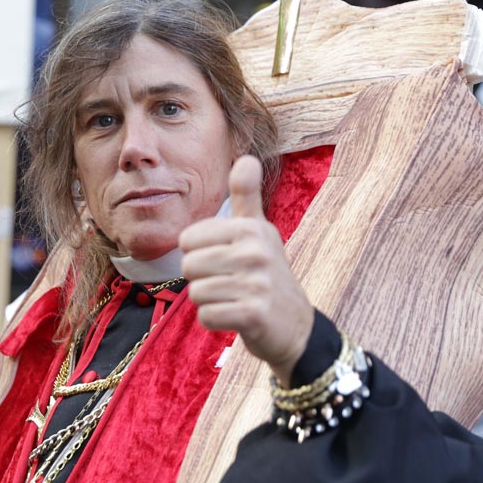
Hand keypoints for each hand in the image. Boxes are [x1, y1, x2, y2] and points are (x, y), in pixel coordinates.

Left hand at [180, 155, 313, 385]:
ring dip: (209, 301)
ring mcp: (257, 284)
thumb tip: (246, 158)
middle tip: (229, 283)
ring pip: (196, 293)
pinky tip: (236, 315)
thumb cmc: (266, 273)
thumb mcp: (259, 232)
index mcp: (252, 228)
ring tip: (234, 298)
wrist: (294, 324)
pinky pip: (206, 316)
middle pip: (189, 266)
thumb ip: (247, 196)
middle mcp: (257, 252)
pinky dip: (215, 320)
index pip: (187, 239)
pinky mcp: (254, 314)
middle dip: (202, 280)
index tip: (223, 260)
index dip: (197, 254)